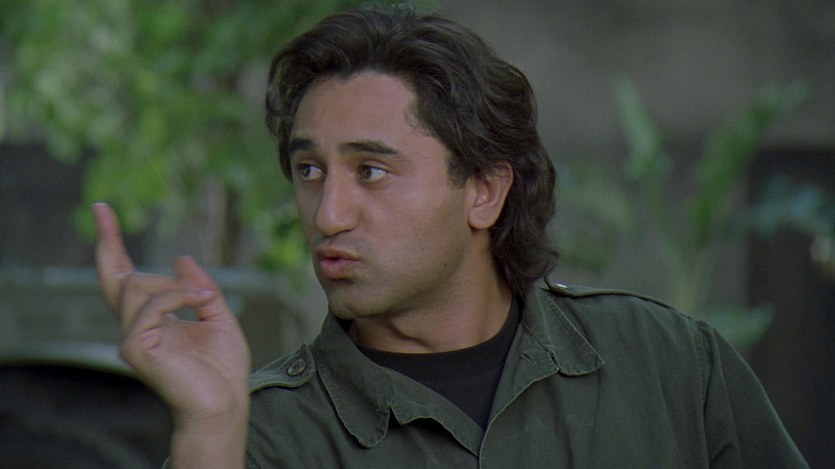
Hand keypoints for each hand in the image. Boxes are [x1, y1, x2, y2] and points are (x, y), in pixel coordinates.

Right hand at [93, 203, 250, 430]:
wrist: (225, 403)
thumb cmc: (223, 369)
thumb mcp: (219, 318)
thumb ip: (201, 290)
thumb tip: (181, 258)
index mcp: (154, 321)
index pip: (125, 279)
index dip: (112, 248)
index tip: (103, 214)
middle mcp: (138, 327)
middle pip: (114, 278)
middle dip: (107, 242)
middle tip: (101, 208)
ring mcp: (133, 338)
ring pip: (138, 286)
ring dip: (177, 286)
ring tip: (203, 300)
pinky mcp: (136, 348)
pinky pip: (153, 305)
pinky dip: (180, 296)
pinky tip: (201, 303)